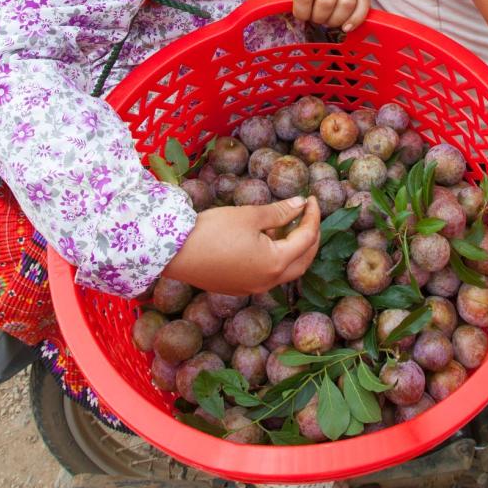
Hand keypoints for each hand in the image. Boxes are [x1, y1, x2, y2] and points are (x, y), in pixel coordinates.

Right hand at [161, 197, 321, 294]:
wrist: (174, 253)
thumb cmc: (213, 231)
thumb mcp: (250, 216)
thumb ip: (280, 212)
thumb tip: (301, 204)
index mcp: (275, 263)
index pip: (306, 239)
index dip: (312, 217)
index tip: (311, 199)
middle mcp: (268, 282)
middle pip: (302, 260)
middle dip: (310, 237)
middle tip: (308, 215)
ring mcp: (253, 288)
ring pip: (285, 270)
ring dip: (292, 249)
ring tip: (286, 224)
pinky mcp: (238, 288)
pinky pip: (267, 275)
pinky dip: (275, 258)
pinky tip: (266, 241)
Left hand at [290, 0, 370, 31]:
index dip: (300, 12)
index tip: (300, 13)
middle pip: (326, 3)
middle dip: (318, 17)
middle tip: (315, 18)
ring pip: (346, 5)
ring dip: (335, 20)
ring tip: (328, 21)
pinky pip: (364, 5)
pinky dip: (356, 19)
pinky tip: (346, 27)